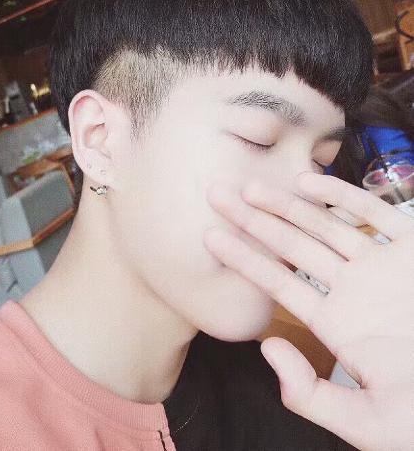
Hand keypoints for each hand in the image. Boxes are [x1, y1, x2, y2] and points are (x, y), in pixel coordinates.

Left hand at [203, 171, 413, 450]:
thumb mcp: (367, 421)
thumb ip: (311, 395)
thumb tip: (267, 350)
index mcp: (335, 322)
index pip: (278, 282)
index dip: (243, 259)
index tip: (210, 238)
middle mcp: (351, 288)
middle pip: (291, 246)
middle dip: (253, 220)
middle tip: (216, 196)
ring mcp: (380, 265)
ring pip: (323, 226)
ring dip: (287, 205)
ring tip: (250, 187)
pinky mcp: (412, 247)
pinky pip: (374, 214)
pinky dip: (343, 196)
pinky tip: (308, 181)